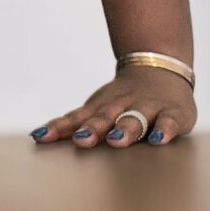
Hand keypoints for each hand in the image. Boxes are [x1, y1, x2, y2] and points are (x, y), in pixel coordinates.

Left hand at [29, 70, 196, 149]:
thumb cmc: (121, 100)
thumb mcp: (96, 108)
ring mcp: (148, 110)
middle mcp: (122, 107)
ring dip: (125, 128)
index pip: (77, 118)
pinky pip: (169, 123)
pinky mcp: (173, 115)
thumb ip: (70, 124)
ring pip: (136, 119)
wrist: (160, 70)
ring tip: (116, 139)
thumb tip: (36, 136)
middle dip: (94, 128)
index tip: (43, 136)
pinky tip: (159, 140)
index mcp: (101, 107)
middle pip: (105, 118)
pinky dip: (165, 131)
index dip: (60, 127)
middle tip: (83, 140)